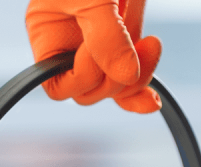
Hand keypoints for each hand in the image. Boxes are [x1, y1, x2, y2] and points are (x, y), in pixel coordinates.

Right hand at [26, 0, 161, 112]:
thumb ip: (107, 37)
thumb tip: (127, 77)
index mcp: (47, 33)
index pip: (58, 83)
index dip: (83, 76)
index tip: (98, 48)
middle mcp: (70, 43)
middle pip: (89, 90)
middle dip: (114, 78)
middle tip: (134, 47)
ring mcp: (100, 43)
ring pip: (115, 84)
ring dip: (138, 75)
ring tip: (151, 45)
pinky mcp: (126, 39)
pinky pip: (131, 77)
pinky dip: (144, 86)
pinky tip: (153, 100)